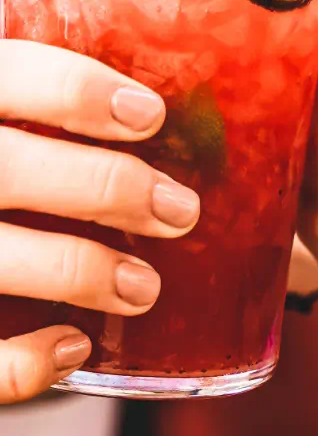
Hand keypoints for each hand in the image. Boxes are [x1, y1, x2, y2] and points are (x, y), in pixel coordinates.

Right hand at [0, 40, 199, 402]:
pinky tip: (73, 346)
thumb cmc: (0, 161)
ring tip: (144, 288)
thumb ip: (52, 113)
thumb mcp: (7, 122)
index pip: (13, 73)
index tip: (151, 116)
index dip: (79, 90)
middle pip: (9, 167)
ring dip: (80, 272)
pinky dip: (20, 362)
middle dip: (106, 188)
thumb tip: (177, 113)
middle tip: (181, 212)